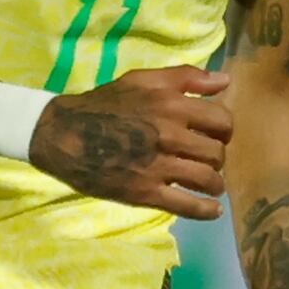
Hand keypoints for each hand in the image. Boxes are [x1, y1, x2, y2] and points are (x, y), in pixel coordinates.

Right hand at [30, 65, 231, 217]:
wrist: (62, 134)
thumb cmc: (103, 104)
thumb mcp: (142, 80)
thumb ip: (185, 77)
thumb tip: (225, 81)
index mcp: (171, 105)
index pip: (222, 121)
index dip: (224, 130)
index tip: (215, 135)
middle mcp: (169, 135)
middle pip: (217, 153)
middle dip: (217, 157)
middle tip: (205, 160)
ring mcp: (157, 166)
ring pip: (207, 179)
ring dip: (214, 184)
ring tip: (209, 184)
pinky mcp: (144, 192)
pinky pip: (187, 205)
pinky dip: (205, 210)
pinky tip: (212, 210)